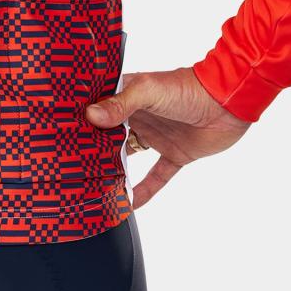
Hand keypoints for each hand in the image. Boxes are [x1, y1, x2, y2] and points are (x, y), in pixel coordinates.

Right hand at [85, 67, 251, 206]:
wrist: (228, 102)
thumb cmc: (188, 87)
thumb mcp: (150, 90)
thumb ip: (121, 103)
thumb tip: (91, 116)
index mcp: (130, 94)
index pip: (100, 106)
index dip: (84, 117)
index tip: (61, 131)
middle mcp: (140, 115)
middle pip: (111, 134)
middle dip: (94, 146)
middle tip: (71, 163)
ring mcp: (157, 135)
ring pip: (130, 155)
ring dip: (115, 168)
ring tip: (93, 184)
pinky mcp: (175, 154)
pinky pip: (157, 175)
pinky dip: (145, 190)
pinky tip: (130, 203)